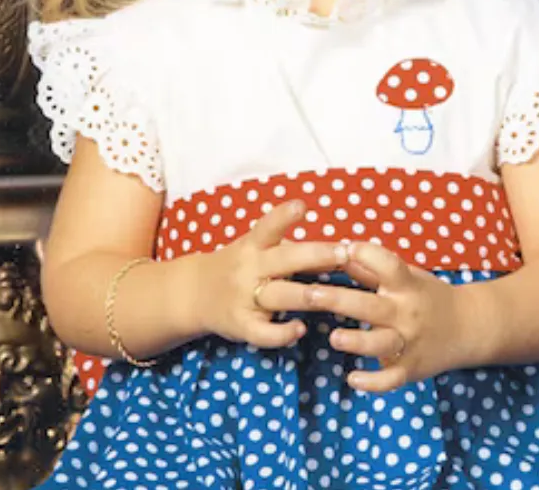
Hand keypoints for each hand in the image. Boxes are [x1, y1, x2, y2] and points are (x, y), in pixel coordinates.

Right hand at [191, 201, 353, 348]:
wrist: (193, 293)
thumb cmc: (240, 266)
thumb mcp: (257, 248)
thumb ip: (291, 249)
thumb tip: (343, 252)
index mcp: (254, 245)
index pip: (268, 226)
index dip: (283, 216)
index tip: (301, 206)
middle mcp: (249, 268)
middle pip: (284, 260)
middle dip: (315, 255)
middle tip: (345, 253)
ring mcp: (244, 297)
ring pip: (279, 295)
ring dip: (306, 295)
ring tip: (331, 296)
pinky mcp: (241, 324)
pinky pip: (262, 332)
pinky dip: (281, 333)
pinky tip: (300, 330)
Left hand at [315, 242, 465, 392]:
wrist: (469, 327)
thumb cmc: (428, 297)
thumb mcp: (408, 277)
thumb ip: (373, 270)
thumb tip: (337, 252)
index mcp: (407, 286)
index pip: (388, 265)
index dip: (367, 254)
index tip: (342, 249)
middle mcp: (407, 313)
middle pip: (371, 306)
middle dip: (339, 300)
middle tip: (310, 294)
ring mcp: (409, 342)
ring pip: (380, 344)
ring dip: (356, 342)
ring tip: (334, 338)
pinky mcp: (411, 368)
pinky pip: (391, 379)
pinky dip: (373, 382)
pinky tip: (352, 379)